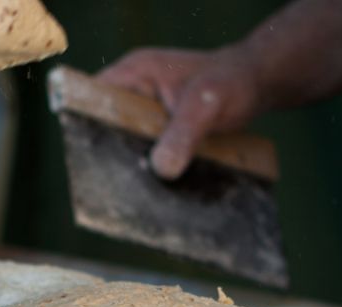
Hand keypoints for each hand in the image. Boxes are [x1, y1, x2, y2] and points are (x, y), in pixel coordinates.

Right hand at [97, 47, 263, 179]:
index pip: (90, 99)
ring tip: (139, 196)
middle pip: (105, 126)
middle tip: (119, 187)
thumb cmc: (232, 82)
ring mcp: (145, 111)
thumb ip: (183, 133)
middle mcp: (132, 92)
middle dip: (111, 155)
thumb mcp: (207, 105)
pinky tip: (160, 191)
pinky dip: (152, 168)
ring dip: (133, 166)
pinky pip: (146, 150)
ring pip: (126, 143)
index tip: (91, 160)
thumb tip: (162, 169)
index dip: (85, 127)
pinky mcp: (159, 129)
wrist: (256, 84)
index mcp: (133, 74)